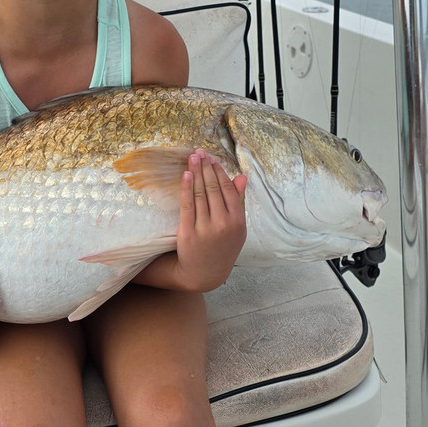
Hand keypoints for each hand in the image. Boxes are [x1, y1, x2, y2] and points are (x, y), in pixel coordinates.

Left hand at [173, 150, 247, 291]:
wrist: (204, 273)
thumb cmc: (222, 248)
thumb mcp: (237, 228)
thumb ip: (238, 202)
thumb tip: (242, 177)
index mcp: (237, 221)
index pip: (228, 190)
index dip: (219, 172)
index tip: (212, 159)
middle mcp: (223, 224)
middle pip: (213, 189)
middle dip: (206, 167)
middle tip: (200, 152)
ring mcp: (205, 228)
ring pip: (200, 194)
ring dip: (195, 173)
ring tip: (192, 158)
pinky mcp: (188, 232)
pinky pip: (187, 205)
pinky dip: (186, 188)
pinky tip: (186, 175)